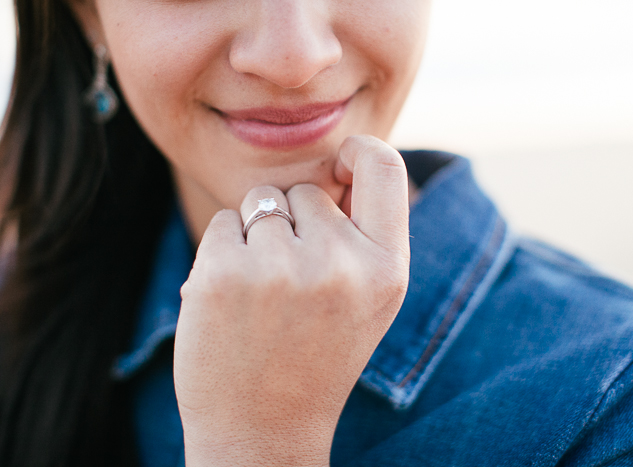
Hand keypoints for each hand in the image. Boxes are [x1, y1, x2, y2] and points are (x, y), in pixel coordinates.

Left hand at [173, 135, 409, 466]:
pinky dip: (224, 252)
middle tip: (291, 287)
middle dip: (293, 224)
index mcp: (386, 269)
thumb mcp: (367, 300)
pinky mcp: (222, 274)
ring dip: (256, 237)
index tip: (337, 168)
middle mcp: (340, 264)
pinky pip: (224, 223)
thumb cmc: (316, 356)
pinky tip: (233, 301)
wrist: (263, 430)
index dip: (357, 153)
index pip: (384, 165)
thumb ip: (363, 232)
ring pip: (260, 203)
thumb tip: (335, 164)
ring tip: (264, 298)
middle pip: (305, 191)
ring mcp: (279, 268)